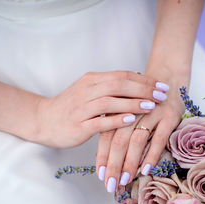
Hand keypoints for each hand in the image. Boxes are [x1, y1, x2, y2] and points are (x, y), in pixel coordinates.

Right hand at [34, 71, 168, 147]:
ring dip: (132, 103)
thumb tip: (138, 79)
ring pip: (110, 102)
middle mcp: (86, 91)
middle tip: (161, 95)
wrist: (43, 120)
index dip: (144, 80)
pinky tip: (131, 120)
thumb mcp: (89, 91)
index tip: (162, 85)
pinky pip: (99, 122)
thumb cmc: (71, 107)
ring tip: (151, 106)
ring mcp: (81, 108)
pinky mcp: (78, 126)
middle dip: (143, 89)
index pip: (121, 76)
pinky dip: (116, 120)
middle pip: (118, 85)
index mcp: (91, 80)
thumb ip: (110, 86)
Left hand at [96, 77, 184, 191]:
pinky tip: (146, 169)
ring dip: (130, 162)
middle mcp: (133, 111)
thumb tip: (110, 161)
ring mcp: (152, 113)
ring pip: (137, 140)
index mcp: (119, 109)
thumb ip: (119, 129)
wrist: (168, 76)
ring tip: (125, 180)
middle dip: (114, 165)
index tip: (101, 176)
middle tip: (111, 185)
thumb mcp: (129, 111)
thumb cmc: (145, 100)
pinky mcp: (169, 116)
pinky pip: (159, 138)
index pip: (106, 136)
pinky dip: (151, 155)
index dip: (102, 157)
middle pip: (119, 140)